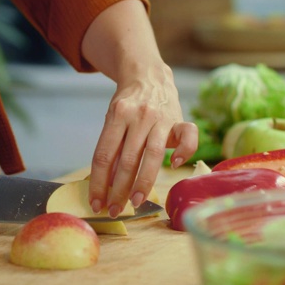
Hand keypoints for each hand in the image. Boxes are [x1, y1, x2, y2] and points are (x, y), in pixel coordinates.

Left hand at [89, 64, 197, 217]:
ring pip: (153, 155)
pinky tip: (176, 165)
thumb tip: (106, 184)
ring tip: (135, 202)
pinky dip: (184, 151)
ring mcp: (161, 118)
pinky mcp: (179, 119)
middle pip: (127, 159)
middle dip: (118, 190)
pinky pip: (188, 136)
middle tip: (114, 210)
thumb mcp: (112, 119)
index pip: (104, 155)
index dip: (98, 182)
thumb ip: (111, 147)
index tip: (96, 203)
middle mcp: (139, 116)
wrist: (148, 74)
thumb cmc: (128, 104)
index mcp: (117, 115)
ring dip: (143, 182)